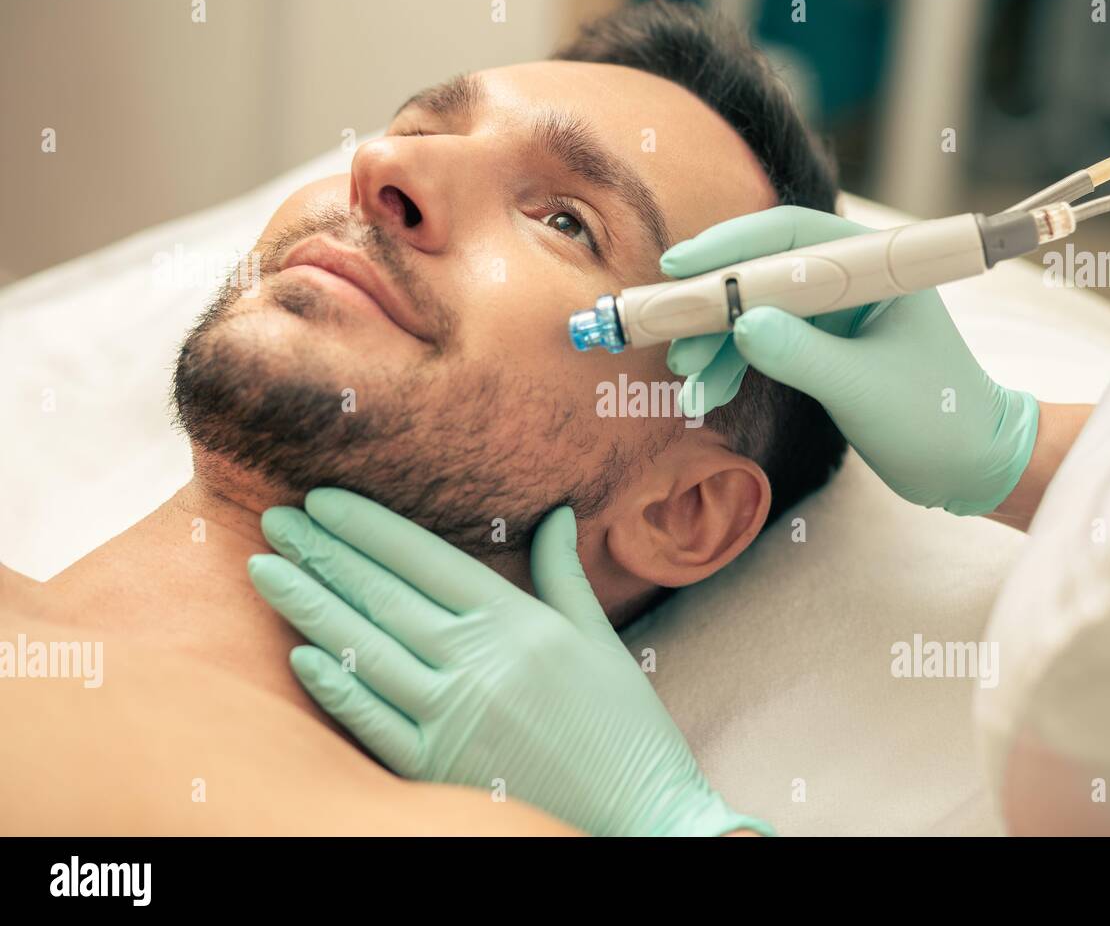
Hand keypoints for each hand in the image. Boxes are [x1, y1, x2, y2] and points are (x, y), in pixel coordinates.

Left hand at [246, 487, 771, 836]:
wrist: (638, 817)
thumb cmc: (624, 726)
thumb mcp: (600, 639)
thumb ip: (564, 574)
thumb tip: (557, 512)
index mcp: (519, 623)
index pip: (424, 559)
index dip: (367, 527)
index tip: (321, 499)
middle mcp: (480, 662)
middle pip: (383, 595)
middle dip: (322, 553)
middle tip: (273, 521)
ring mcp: (453, 716)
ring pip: (363, 648)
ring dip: (308, 605)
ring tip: (263, 571)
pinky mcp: (436, 768)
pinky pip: (371, 719)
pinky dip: (334, 684)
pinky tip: (298, 653)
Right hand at [663, 205, 1038, 515]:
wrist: (969, 466)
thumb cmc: (937, 418)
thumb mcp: (864, 387)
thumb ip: (802, 354)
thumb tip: (741, 325)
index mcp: (877, 267)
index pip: (793, 237)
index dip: (732, 246)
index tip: (681, 267)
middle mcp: (851, 281)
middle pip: (765, 274)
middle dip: (714, 307)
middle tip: (669, 333)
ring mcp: (834, 315)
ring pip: (757, 314)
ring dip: (716, 344)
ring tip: (686, 379)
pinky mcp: (822, 349)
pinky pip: (765, 346)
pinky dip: (733, 367)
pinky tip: (705, 392)